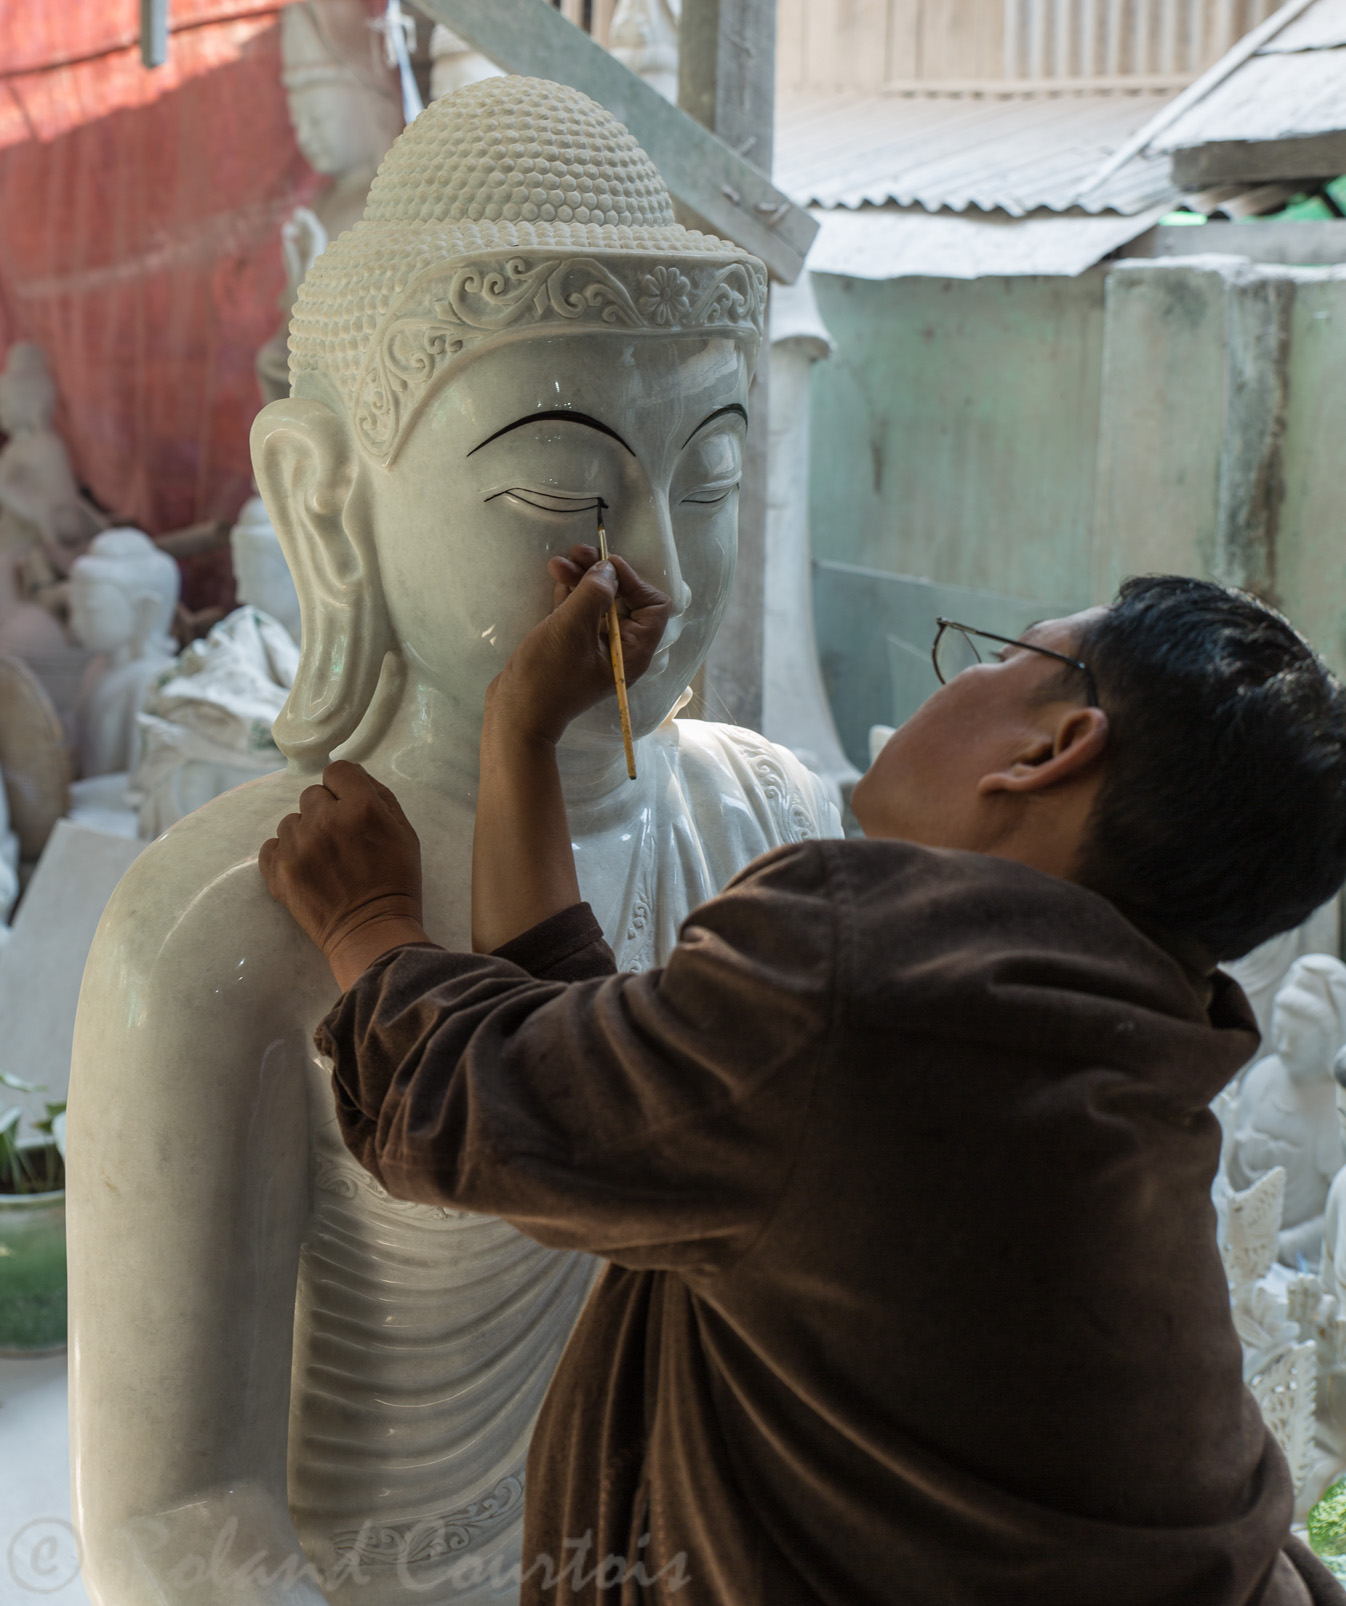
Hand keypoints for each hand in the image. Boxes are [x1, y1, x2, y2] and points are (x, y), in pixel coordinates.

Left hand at [259, 761, 429, 989]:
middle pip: (312, 795)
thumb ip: (381, 797)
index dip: (344, 787)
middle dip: (326, 812)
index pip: (338, 771)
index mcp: (361, 808)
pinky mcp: (278, 871)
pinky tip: (304, 869)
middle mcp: (325, 821)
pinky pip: (270, 845)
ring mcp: (298, 846)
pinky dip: (284, 854)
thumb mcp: (406, 834)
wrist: (372, 932)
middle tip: (340, 839)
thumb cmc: (396, 882)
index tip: (349, 806)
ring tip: (323, 859)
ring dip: (305, 834)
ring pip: (291, 821)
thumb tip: (354, 776)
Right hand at [485, 545, 670, 743]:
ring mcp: (594, 648)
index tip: (607, 567)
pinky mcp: (571, 646)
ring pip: (597, 603)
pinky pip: (578, 612)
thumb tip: (609, 569)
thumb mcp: (571, 627)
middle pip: (623, 599)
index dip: (634, 581)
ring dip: (581, 578)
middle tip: (577, 552)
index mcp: (633, 652)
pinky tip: (556, 576)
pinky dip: (569, 593)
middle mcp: (619, 649)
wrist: (515, 714)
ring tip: (558, 561)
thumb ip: (594, 592)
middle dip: (601, 573)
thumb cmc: (547, 675)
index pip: (654, 607)